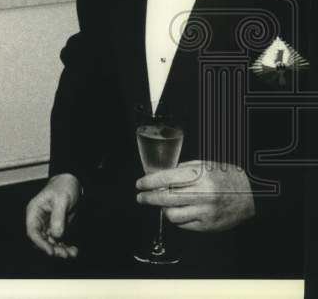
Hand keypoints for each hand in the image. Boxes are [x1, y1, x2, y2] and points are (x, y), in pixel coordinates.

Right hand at [25, 173, 80, 258]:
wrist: (72, 182)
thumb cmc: (63, 186)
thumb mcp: (62, 199)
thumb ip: (58, 216)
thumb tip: (56, 234)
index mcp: (34, 211)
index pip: (32, 231)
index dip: (40, 243)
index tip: (51, 251)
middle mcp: (39, 220)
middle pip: (40, 240)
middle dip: (52, 249)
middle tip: (64, 254)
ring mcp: (48, 225)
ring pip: (50, 243)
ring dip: (60, 250)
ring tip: (72, 253)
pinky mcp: (57, 228)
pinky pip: (58, 242)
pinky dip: (65, 247)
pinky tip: (74, 250)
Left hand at [136, 160, 255, 231]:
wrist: (252, 195)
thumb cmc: (226, 177)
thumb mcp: (205, 165)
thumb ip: (182, 169)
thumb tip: (159, 174)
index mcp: (199, 176)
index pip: (165, 179)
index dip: (149, 182)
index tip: (139, 184)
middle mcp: (202, 194)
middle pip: (165, 198)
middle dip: (148, 198)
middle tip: (141, 197)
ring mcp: (205, 212)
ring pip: (172, 215)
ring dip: (163, 209)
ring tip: (161, 204)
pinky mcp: (209, 226)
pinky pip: (184, 225)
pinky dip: (177, 218)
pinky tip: (177, 211)